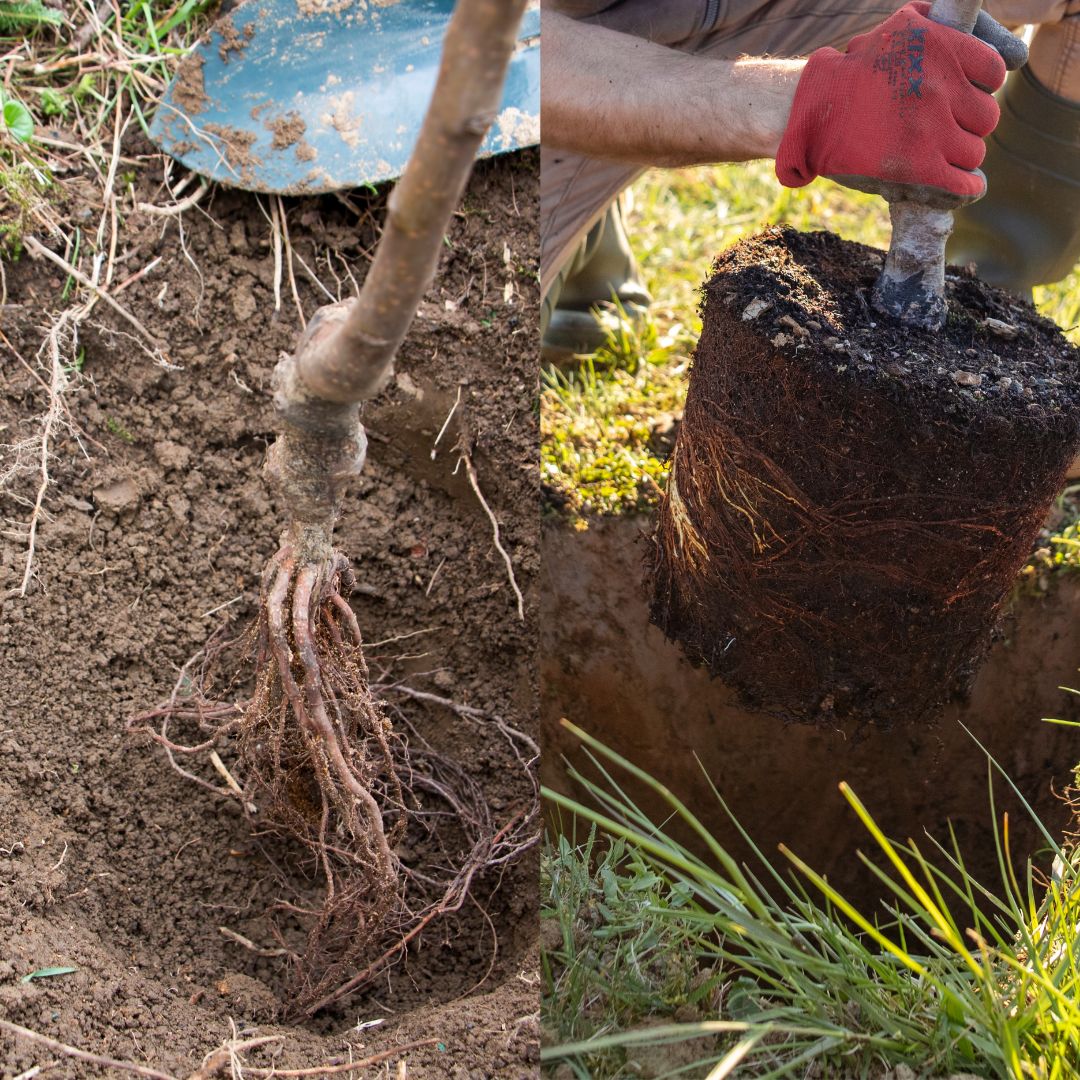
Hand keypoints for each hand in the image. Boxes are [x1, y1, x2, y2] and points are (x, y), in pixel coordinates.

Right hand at [776, 2, 1026, 205]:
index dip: (980, 87)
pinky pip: (963, 182)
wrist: (808, 113)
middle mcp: (939, 85)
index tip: (966, 95)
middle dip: (967, 124)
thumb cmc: (850, 72)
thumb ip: (944, 25)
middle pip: (985, 116)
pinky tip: (967, 187)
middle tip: (946, 129)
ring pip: (974, 151)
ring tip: (940, 155)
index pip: (993, 72)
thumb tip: (1009, 52)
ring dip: (960, 155)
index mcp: (939, 46)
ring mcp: (929, 129)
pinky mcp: (917, 167)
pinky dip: (968, 188)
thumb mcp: (898, 28)